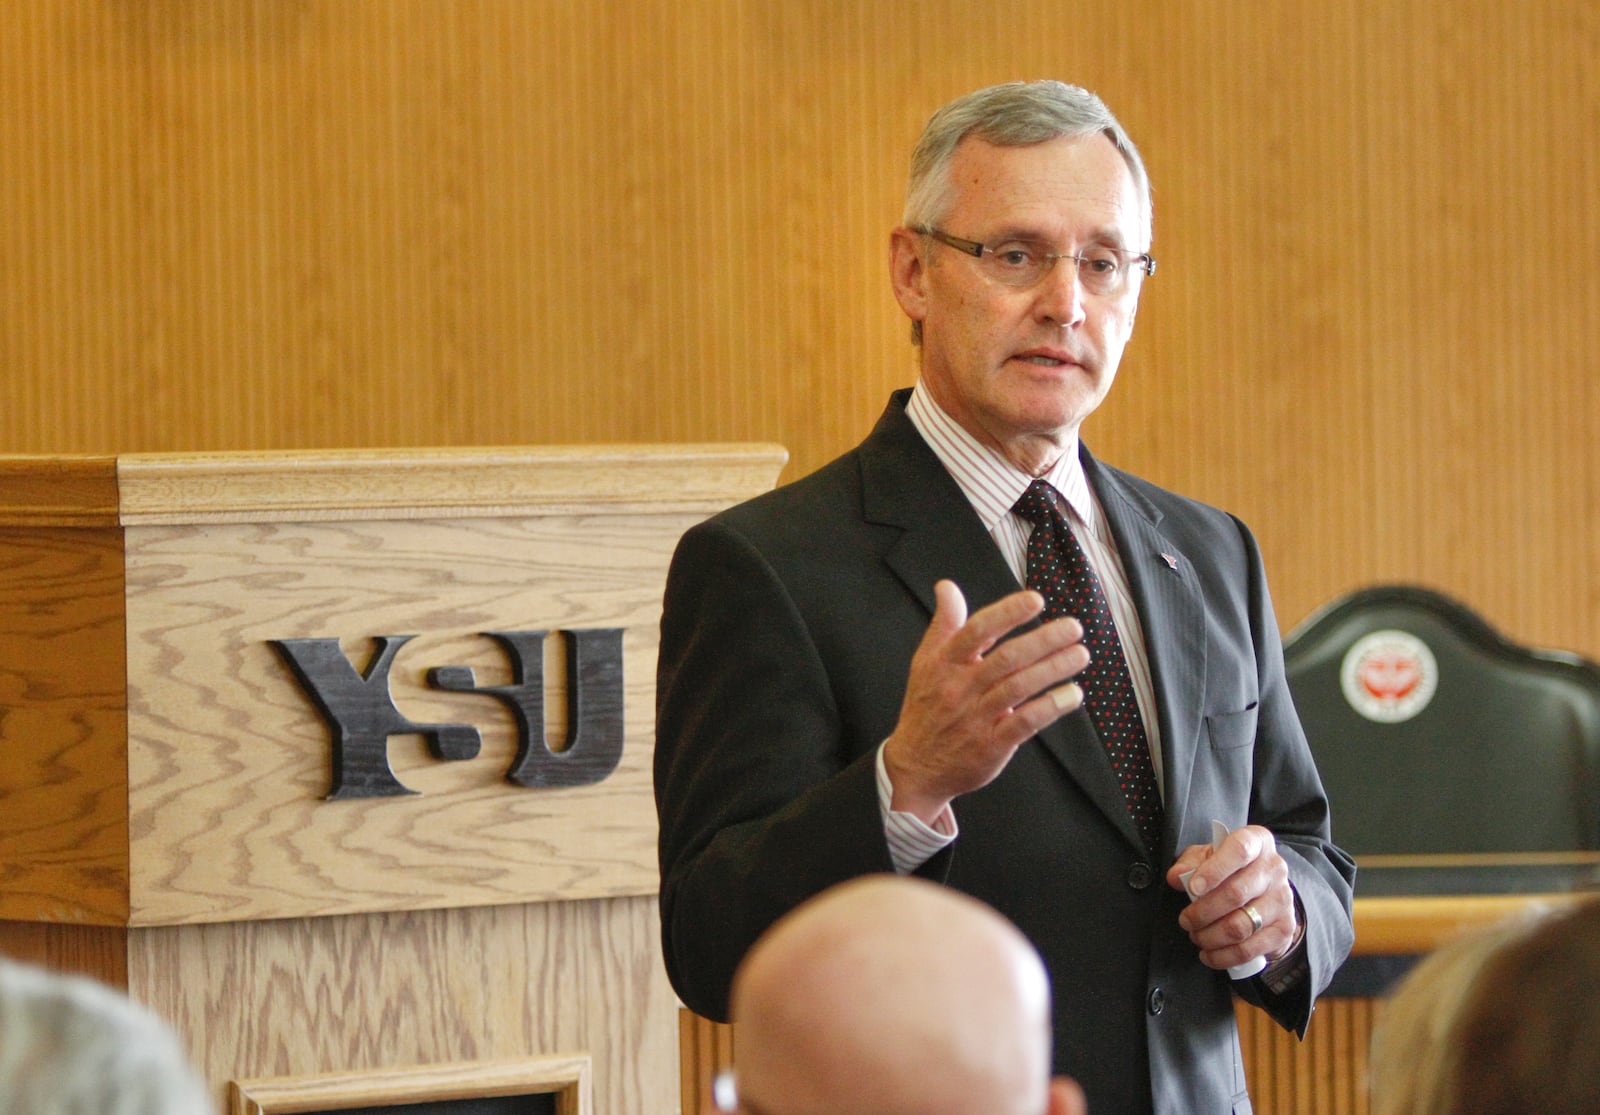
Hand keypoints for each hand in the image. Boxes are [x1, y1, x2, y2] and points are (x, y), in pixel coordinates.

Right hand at [882, 579, 1089, 822]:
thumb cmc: (926, 709)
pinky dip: (1050, 707)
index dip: (1007, 613)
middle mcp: (960, 689)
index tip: (1035, 600)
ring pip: (1018, 688)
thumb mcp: (925, 663)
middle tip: (1073, 627)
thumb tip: (947, 587)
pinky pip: (1024, 723)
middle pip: (1006, 658)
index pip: (977, 630)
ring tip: (1080, 654)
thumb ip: (943, 624)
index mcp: (944, 664)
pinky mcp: (990, 745)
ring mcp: (975, 718)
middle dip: (1043, 640)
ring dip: (1053, 669)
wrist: (915, 767)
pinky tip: (1073, 695)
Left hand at [1168, 824, 1298, 970]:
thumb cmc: (1230, 869)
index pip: (1239, 850)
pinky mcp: (1283, 929)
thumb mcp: (1207, 856)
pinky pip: (1249, 949)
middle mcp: (1275, 869)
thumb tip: (1176, 878)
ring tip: (1196, 936)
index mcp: (1257, 842)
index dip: (1214, 870)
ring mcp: (1282, 900)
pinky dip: (1223, 956)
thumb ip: (1190, 863)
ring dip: (1210, 936)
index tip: (1193, 887)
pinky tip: (1209, 954)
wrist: (1263, 890)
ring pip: (1240, 926)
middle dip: (1202, 912)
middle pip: (1236, 894)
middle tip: (1186, 920)